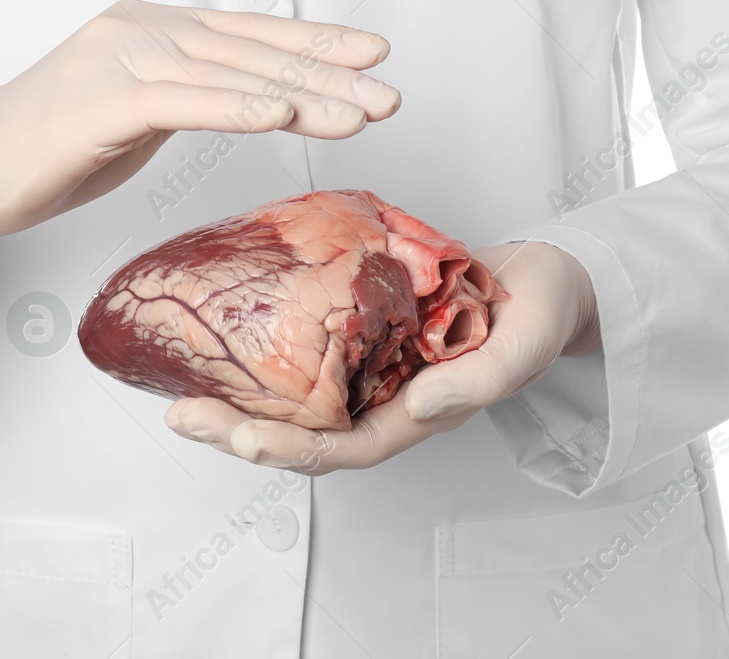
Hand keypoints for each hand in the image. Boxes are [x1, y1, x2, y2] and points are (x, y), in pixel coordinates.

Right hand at [0, 0, 400, 269]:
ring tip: (360, 113)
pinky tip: (280, 116)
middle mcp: (140, 29)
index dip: (315, 43)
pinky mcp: (95, 100)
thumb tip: (257, 99)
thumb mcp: (138, 116)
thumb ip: (191, 96)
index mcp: (154, 29)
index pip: (251, 36)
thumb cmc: (50, 147)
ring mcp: (116, 59)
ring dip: (300, 95)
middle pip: (252, 52)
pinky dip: (233, 106)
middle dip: (327, 73)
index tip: (375, 56)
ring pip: (228, 74)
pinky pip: (177, 101)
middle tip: (390, 93)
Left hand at [164, 241, 598, 473]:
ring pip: (293, 398)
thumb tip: (422, 403)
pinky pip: (305, 351)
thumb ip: (479, 381)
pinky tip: (226, 341)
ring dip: (239, 399)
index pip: (340, 450)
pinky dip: (264, 354)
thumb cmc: (540, 315)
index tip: (240, 439)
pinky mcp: (360, 328)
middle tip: (183, 417)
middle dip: (238, 432)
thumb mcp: (523, 347)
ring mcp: (367, 366)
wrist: (545, 279)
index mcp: (415, 415)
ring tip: (183, 392)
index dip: (289, 450)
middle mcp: (381, 398)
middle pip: (300, 433)